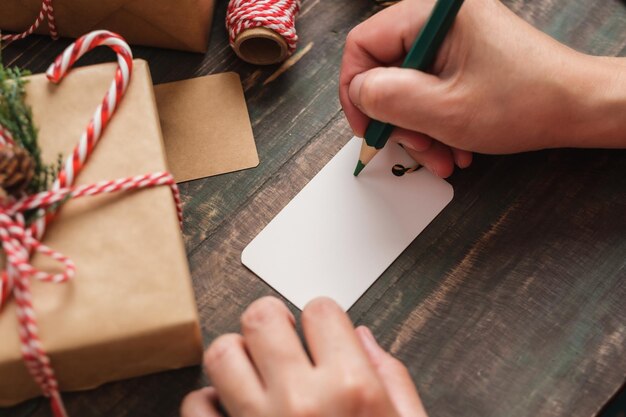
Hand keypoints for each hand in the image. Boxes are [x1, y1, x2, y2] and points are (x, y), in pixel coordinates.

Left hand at [181, 297, 428, 416]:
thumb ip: (393, 380)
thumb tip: (362, 338)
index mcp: (352, 389)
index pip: (321, 309)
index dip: (322, 318)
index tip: (320, 331)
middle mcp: (302, 401)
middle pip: (263, 316)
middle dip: (272, 320)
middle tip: (279, 337)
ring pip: (222, 353)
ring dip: (236, 354)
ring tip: (252, 368)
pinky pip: (196, 405)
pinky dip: (207, 401)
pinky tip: (228, 408)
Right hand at [339, 0, 625, 176]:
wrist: (579, 108)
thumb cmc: (528, 102)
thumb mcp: (444, 109)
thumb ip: (388, 98)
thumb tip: (358, 92)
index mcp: (433, 15)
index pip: (364, 44)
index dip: (356, 91)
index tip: (368, 126)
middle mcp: (440, 20)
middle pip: (387, 70)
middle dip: (398, 120)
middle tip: (416, 149)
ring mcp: (453, 38)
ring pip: (409, 86)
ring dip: (419, 129)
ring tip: (442, 156)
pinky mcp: (463, 56)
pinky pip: (431, 89)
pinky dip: (436, 123)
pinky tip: (454, 145)